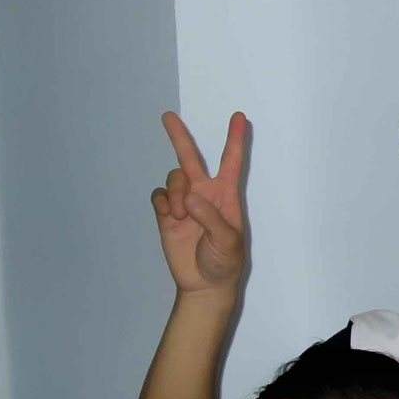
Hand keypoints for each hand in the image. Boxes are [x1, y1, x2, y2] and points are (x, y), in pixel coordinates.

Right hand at [151, 111, 248, 295]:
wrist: (204, 283)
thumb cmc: (224, 261)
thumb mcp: (227, 241)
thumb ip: (211, 218)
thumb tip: (190, 198)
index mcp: (226, 195)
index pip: (231, 161)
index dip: (236, 139)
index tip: (240, 116)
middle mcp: (204, 193)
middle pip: (190, 157)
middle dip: (179, 136)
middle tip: (167, 116)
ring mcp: (184, 202)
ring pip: (173, 178)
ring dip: (175, 194)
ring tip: (180, 218)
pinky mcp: (167, 213)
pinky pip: (159, 195)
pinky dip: (162, 203)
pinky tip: (169, 217)